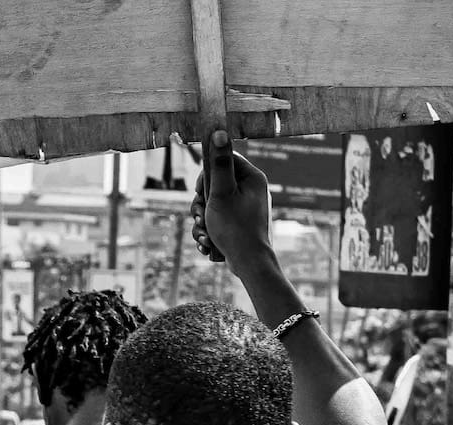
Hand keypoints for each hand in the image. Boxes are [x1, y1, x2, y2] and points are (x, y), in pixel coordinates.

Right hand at [191, 129, 273, 268]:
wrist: (250, 264)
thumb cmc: (236, 228)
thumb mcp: (221, 193)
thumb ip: (219, 164)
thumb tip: (218, 132)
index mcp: (252, 178)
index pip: (225, 160)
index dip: (207, 175)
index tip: (200, 191)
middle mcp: (252, 190)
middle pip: (215, 184)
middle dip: (201, 203)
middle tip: (201, 217)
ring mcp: (246, 208)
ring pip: (213, 205)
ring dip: (202, 220)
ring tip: (205, 236)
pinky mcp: (240, 224)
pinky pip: (218, 220)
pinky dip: (209, 231)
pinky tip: (208, 244)